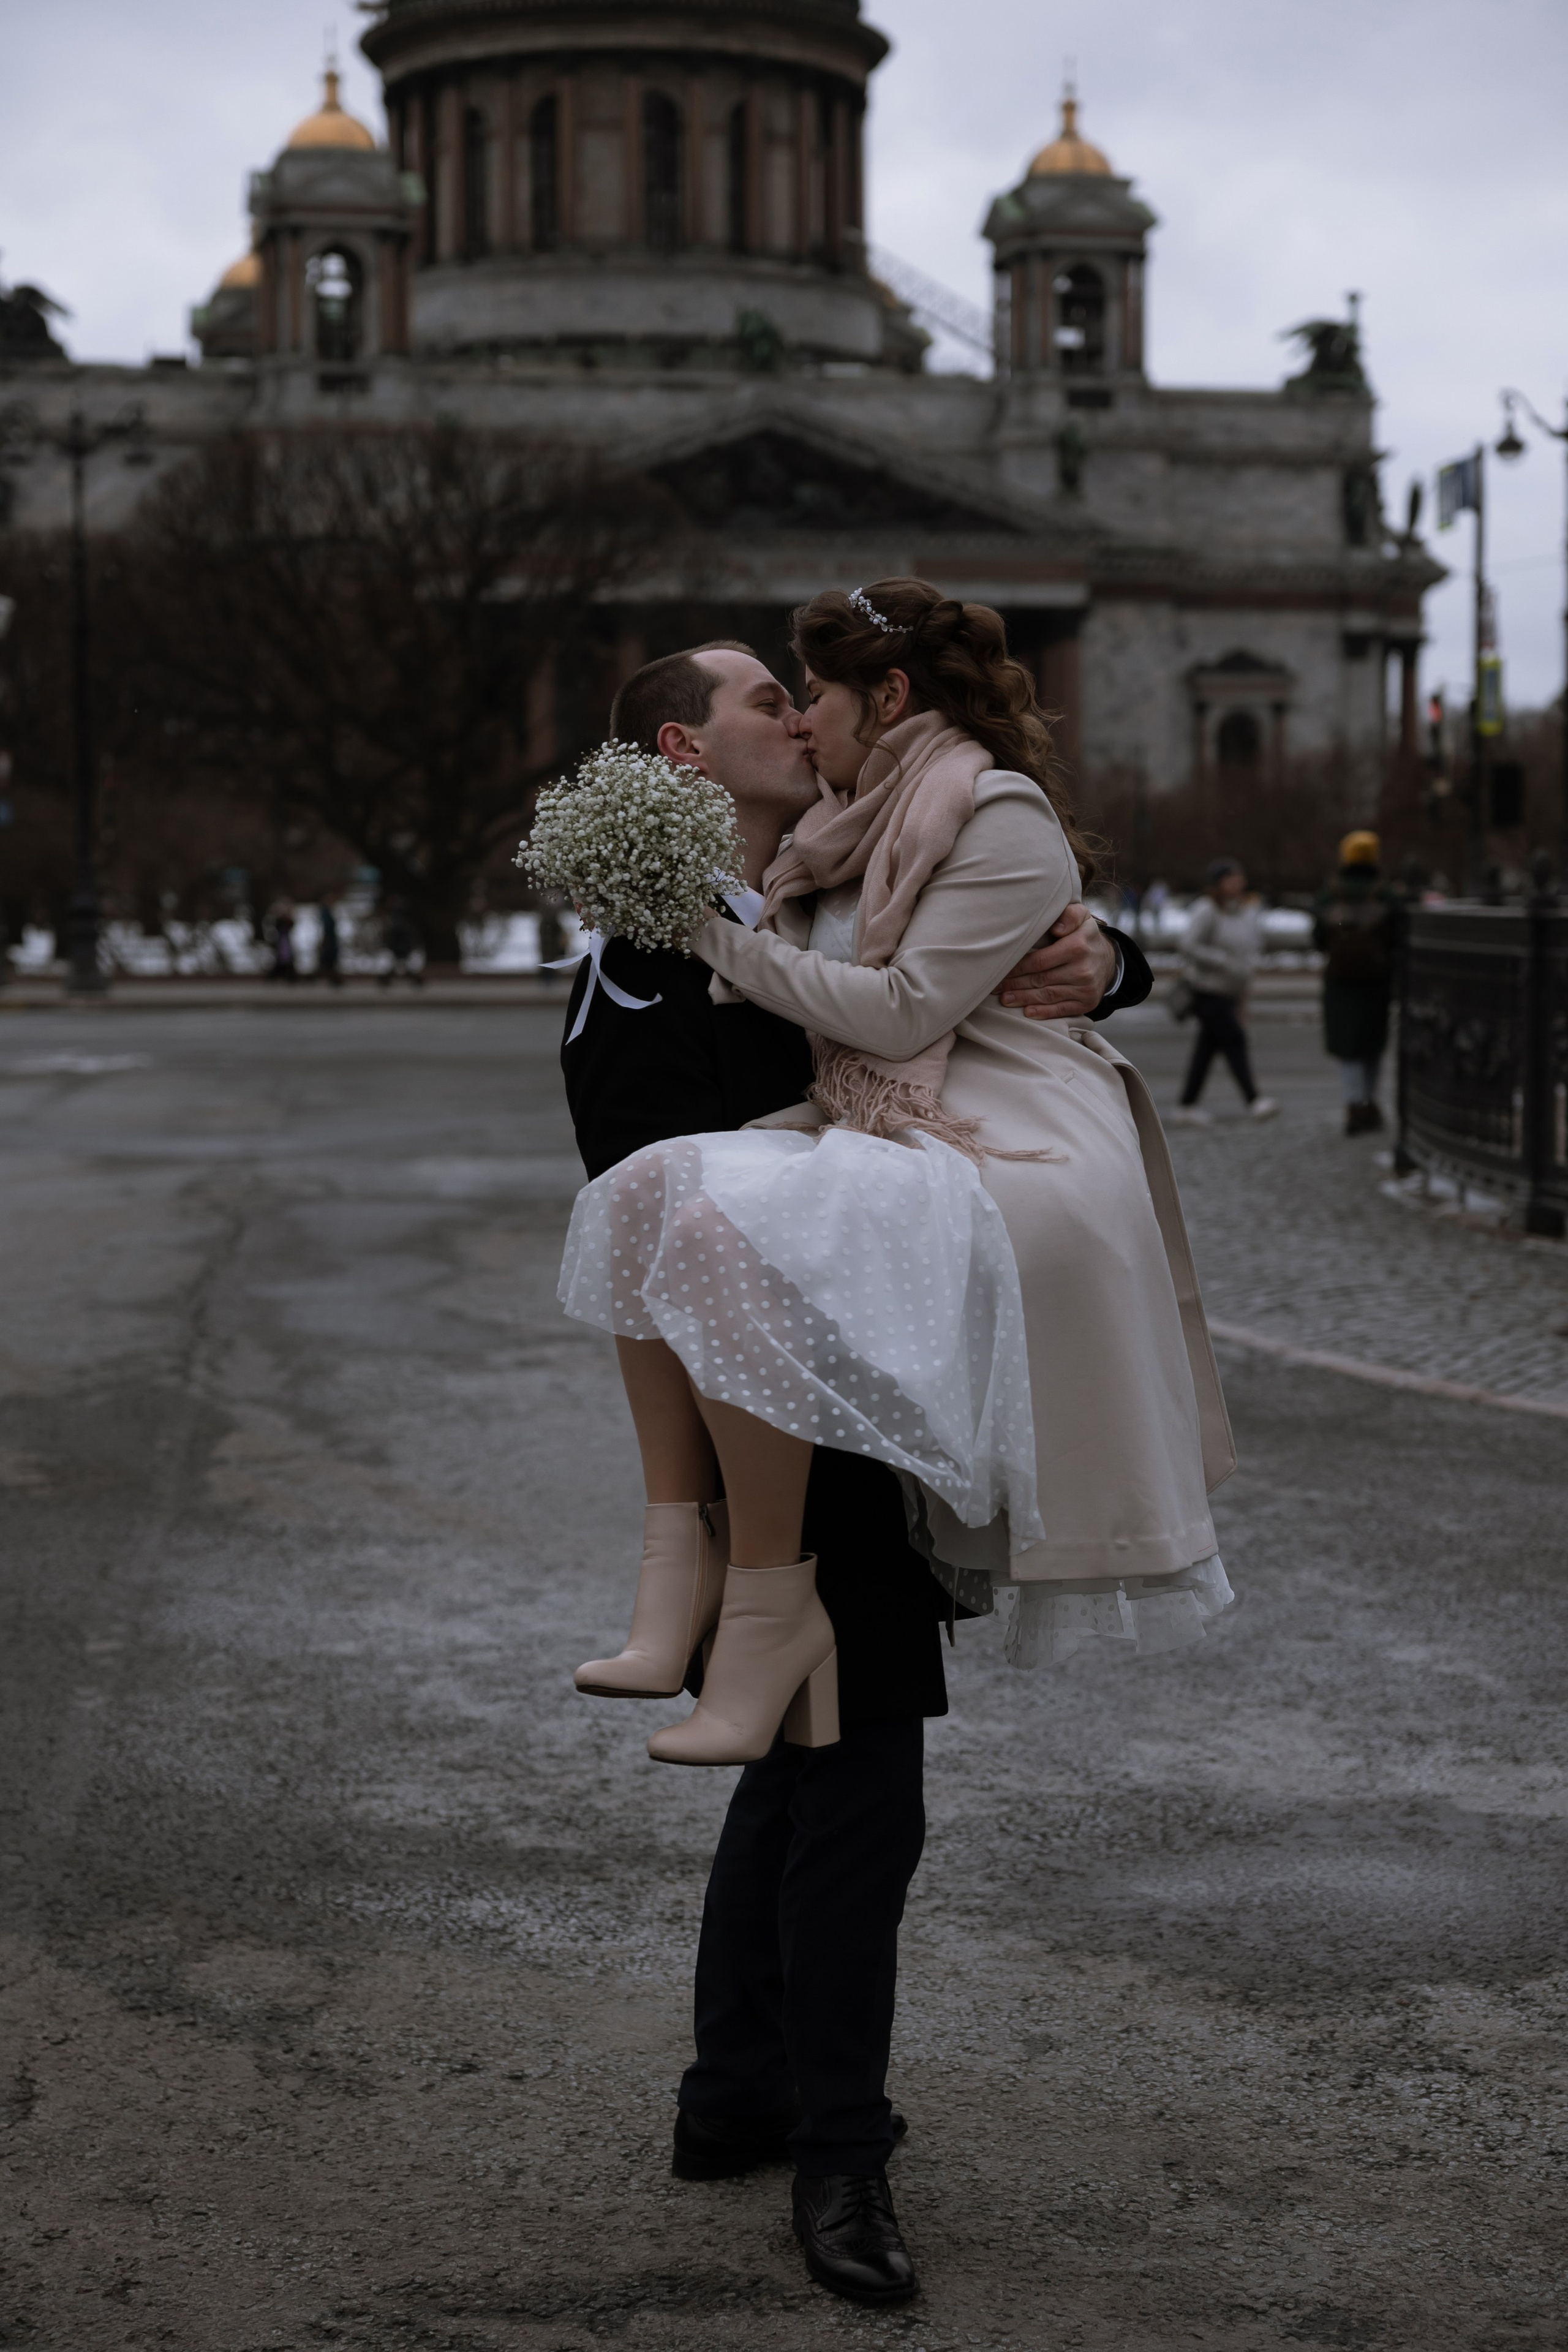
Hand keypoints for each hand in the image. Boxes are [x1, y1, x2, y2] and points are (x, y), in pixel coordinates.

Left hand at [994, 901, 1117, 1019]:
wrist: (1109, 959)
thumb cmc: (1085, 936)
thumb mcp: (1081, 916)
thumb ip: (1068, 915)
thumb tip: (1055, 927)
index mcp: (1077, 947)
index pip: (1039, 960)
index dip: (1017, 967)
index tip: (1000, 970)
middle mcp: (1082, 970)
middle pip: (1040, 979)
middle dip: (1015, 984)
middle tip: (996, 988)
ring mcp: (1085, 989)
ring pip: (1048, 996)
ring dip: (1024, 999)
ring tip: (1005, 999)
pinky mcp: (1087, 1003)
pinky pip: (1062, 1009)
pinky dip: (1044, 1012)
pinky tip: (1028, 1012)